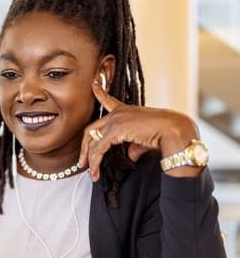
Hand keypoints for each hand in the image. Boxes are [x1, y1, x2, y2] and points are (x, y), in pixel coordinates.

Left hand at [79, 81, 200, 181]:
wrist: (174, 131)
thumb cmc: (165, 135)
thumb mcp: (144, 140)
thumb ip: (134, 146)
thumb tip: (130, 156)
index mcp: (126, 110)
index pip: (108, 100)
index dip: (99, 92)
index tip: (93, 83)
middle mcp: (118, 113)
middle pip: (91, 130)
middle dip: (85, 148)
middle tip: (83, 163)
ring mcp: (115, 119)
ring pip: (93, 141)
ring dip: (91, 160)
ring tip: (92, 174)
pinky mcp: (115, 130)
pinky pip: (99, 148)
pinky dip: (96, 162)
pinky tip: (96, 172)